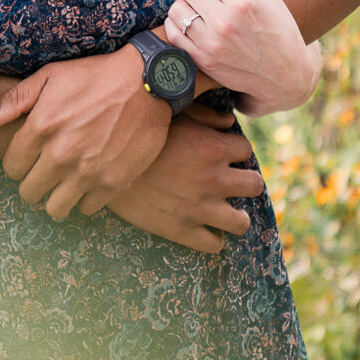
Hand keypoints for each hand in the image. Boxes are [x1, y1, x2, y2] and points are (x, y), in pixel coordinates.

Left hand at [0, 46, 169, 219]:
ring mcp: (86, 171)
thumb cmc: (95, 76)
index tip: (30, 156)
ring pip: (55, 208)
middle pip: (29, 192)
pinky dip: (86, 197)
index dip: (18, 162)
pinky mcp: (112, 182)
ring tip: (66, 180)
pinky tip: (90, 179)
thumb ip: (15, 100)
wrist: (146, 82)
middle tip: (47, 170)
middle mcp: (60, 154)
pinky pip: (87, 208)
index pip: (11, 167)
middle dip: (34, 181)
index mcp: (41, 127)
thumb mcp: (50, 76)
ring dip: (57, 196)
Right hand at [108, 104, 263, 251]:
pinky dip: (212, 237)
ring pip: (241, 222)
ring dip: (235, 216)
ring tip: (223, 211)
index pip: (246, 150)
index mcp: (213, 147)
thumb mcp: (172, 115)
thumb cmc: (138, 133)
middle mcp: (214, 179)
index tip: (225, 155)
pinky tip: (201, 227)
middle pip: (254, 185)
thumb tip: (229, 122)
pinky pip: (214, 244)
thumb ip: (205, 115)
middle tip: (230, 183)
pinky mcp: (184, 231)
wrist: (104, 165)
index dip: (236, 151)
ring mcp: (201, 208)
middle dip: (245, 183)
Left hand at [166, 0, 320, 117]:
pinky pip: (173, 33)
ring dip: (187, 6)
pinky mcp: (202, 61)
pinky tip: (193, 25)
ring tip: (202, 11)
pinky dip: (178, 24)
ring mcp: (211, 44)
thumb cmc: (279, 28)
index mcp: (243, 2)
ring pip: (177, 9)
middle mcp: (225, 23)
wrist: (285, 75)